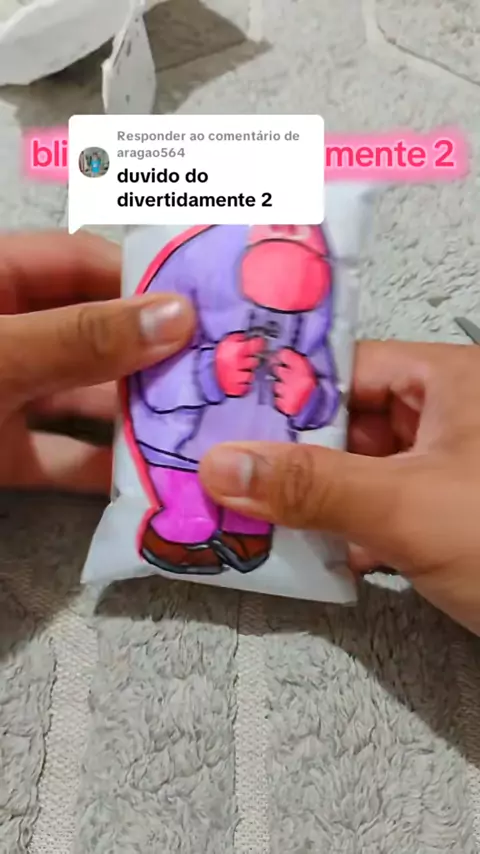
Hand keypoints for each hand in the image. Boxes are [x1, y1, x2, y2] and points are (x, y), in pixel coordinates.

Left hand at [0, 230, 193, 493]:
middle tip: (218, 370)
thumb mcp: (0, 357)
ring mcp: (1, 393)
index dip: (140, 279)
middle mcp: (8, 333)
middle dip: (150, 353)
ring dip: (132, 414)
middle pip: (90, 331)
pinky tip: (147, 477)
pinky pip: (57, 452)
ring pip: (79, 395)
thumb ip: (82, 338)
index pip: (80, 261)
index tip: (206, 308)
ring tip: (200, 424)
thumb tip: (177, 317)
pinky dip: (95, 465)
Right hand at [200, 341, 479, 635]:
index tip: (222, 421)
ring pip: (365, 472)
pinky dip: (353, 532)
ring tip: (249, 516)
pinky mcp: (454, 517)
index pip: (345, 368)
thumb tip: (217, 465)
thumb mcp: (407, 507)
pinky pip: (387, 511)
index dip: (283, 393)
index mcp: (448, 380)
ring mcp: (452, 469)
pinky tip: (315, 556)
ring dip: (317, 501)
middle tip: (224, 477)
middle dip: (292, 456)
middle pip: (349, 423)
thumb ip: (311, 485)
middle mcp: (449, 415)